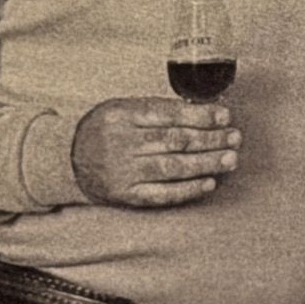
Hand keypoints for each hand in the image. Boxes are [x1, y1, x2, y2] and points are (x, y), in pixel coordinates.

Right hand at [70, 97, 240, 207]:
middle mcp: (122, 143)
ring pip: (173, 167)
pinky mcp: (127, 195)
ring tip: (230, 159)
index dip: (200, 116)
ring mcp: (124, 172)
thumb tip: (203, 111)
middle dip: (210, 139)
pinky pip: (162, 194)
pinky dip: (188, 189)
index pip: (168, 114)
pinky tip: (209, 182)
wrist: (69, 160)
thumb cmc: (106, 129)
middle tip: (235, 138)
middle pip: (175, 141)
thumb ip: (157, 109)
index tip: (224, 116)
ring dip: (206, 163)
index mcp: (122, 115)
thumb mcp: (123, 108)